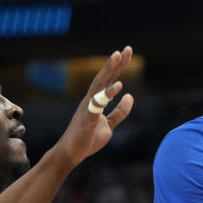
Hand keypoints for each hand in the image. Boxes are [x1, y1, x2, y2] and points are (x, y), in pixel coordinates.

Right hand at [56, 46, 134, 165]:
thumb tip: (129, 97)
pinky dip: (108, 94)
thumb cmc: (87, 138)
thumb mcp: (109, 125)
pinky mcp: (87, 117)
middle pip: (105, 77)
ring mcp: (88, 107)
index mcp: (96, 101)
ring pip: (98, 84)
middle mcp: (91, 100)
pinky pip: (98, 103)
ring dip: (109, 69)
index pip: (109, 80)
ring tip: (118, 56)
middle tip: (127, 49)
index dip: (118, 67)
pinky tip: (118, 85)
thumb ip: (119, 112)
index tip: (127, 54)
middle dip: (116, 63)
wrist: (72, 153)